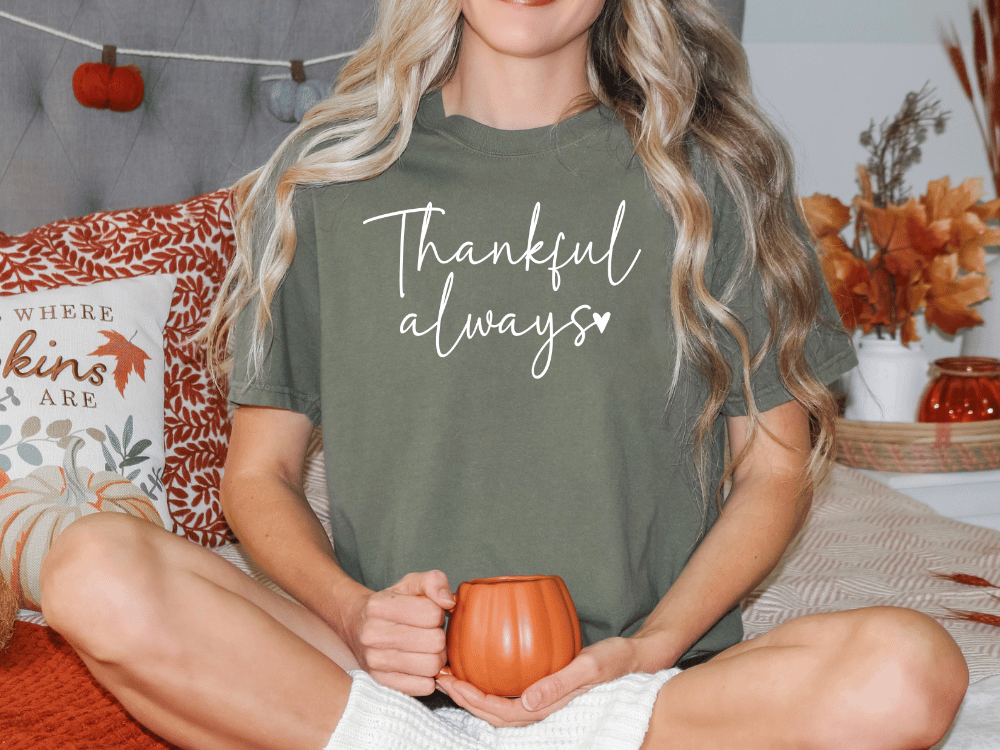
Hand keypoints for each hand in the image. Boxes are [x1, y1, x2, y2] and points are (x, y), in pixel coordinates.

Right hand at [341, 570, 454, 695]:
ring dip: (436, 658)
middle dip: (439, 637)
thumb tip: (449, 602)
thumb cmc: (392, 604)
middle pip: (435, 642)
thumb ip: (434, 581)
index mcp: (380, 606)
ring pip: (431, 666)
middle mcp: (373, 634)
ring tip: (427, 649)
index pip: (432, 613)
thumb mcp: (411, 583)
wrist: (357, 625)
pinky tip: (420, 665)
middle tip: (430, 634)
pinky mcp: (381, 683)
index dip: (438, 613)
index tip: (429, 614)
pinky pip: (423, 687)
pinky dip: (429, 678)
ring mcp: (375, 662)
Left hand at [435, 636, 645, 726]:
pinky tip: (478, 665)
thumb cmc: (614, 661)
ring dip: (473, 693)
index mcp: (549, 708)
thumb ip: (559, 685)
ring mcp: (542, 699)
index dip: (474, 701)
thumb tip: (527, 700)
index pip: (502, 713)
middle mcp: (542, 708)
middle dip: (465, 698)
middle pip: (494, 713)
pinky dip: (489, 682)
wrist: (633, 657)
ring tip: (451, 674)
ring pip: (499, 704)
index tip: (452, 681)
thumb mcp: (589, 668)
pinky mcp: (544, 686)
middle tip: (440, 676)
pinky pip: (510, 690)